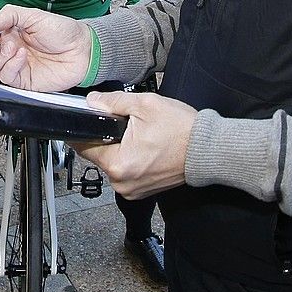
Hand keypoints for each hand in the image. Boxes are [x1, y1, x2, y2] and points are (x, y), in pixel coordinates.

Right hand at [0, 5, 91, 90]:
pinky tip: (21, 56)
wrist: (82, 49)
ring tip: (13, 47)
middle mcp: (10, 51)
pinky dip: (10, 67)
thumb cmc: (63, 31)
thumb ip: (8, 15)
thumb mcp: (33, 15)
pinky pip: (6, 78)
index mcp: (10, 34)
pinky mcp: (24, 81)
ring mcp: (16, 67)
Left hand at [74, 91, 197, 198]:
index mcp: (118, 164)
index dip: (86, 128)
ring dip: (119, 148)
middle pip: (98, 154)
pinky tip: (145, 148)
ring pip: (112, 163)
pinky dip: (130, 159)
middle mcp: (121, 182)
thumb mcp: (145, 104)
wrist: (207, 150)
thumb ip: (112, 101)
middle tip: (127, 125)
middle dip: (107, 137)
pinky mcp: (141, 190)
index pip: (84, 145)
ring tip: (139, 137)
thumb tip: (92, 101)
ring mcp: (131, 189)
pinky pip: (125, 171)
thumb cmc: (182, 130)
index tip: (92, 119)